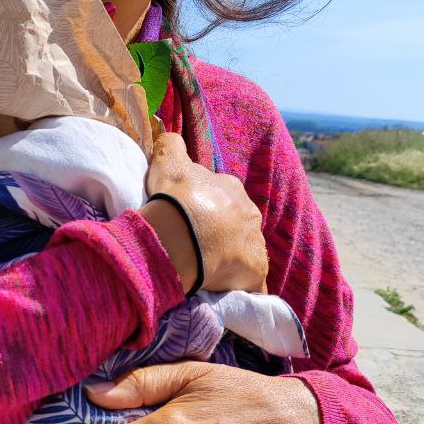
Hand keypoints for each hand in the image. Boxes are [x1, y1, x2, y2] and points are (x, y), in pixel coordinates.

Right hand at [138, 132, 267, 293]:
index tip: (187, 217)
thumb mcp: (168, 160)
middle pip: (235, 224)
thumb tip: (170, 134)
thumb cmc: (175, 196)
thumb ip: (171, 144)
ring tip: (204, 267)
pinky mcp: (255, 272)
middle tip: (195, 244)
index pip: (220, 197)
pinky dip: (241, 285)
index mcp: (232, 188)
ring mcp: (254, 244)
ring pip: (243, 251)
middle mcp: (250, 214)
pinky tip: (227, 289)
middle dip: (220, 233)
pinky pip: (251, 281)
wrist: (178, 233)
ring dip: (229, 257)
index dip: (203, 207)